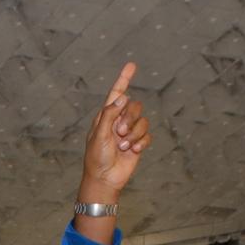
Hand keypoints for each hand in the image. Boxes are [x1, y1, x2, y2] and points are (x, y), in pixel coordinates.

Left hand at [79, 62, 150, 197]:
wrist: (104, 179)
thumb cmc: (97, 157)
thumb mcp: (100, 134)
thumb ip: (110, 114)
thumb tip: (123, 97)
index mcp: (106, 116)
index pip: (116, 93)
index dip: (124, 79)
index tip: (131, 65)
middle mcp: (118, 121)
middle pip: (135, 106)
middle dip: (130, 118)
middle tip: (120, 133)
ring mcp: (129, 132)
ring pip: (143, 122)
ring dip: (135, 135)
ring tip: (123, 147)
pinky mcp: (138, 144)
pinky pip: (147, 136)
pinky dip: (141, 143)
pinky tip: (132, 152)